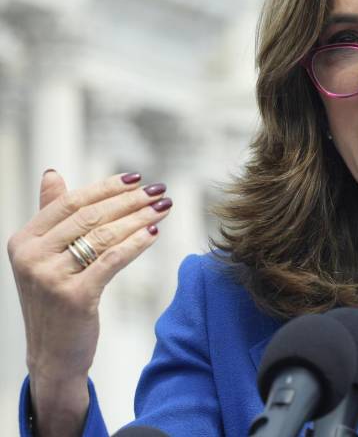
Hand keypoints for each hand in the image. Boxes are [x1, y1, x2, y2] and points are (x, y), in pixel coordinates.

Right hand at [6, 170, 172, 435]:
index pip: (72, 202)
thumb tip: (52, 173)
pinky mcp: (73, 296)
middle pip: (90, 216)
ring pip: (104, 236)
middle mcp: (31, 256)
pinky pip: (111, 260)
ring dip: (139, 218)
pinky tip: (154, 233)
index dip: (107, 187)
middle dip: (130, 200)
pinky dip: (135, 243)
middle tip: (159, 191)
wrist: (53, 355)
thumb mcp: (45, 256)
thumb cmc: (55, 300)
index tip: (137, 178)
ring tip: (164, 208)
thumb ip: (50, 215)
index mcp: (24, 240)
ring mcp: (50, 277)